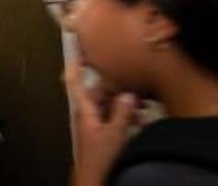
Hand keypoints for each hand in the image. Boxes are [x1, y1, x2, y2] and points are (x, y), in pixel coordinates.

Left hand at [66, 57, 137, 185]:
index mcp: (84, 108)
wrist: (94, 177)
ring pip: (108, 103)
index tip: (77, 45)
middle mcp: (87, 112)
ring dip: (123, 103)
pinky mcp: (101, 131)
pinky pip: (112, 115)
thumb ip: (122, 112)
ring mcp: (93, 121)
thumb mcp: (115, 132)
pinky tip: (137, 120)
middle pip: (99, 91)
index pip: (76, 80)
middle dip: (117, 88)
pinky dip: (123, 115)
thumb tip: (127, 93)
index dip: (76, 63)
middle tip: (136, 89)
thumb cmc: (100, 156)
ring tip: (141, 108)